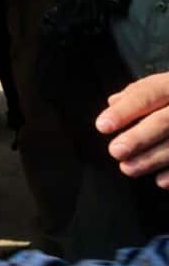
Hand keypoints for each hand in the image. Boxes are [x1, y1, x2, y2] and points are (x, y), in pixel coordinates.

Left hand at [98, 72, 168, 187]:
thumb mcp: (164, 84)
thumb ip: (140, 93)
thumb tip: (113, 102)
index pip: (148, 93)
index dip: (125, 111)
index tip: (103, 125)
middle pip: (165, 121)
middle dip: (138, 138)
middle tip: (115, 151)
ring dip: (152, 159)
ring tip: (128, 168)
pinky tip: (160, 181)